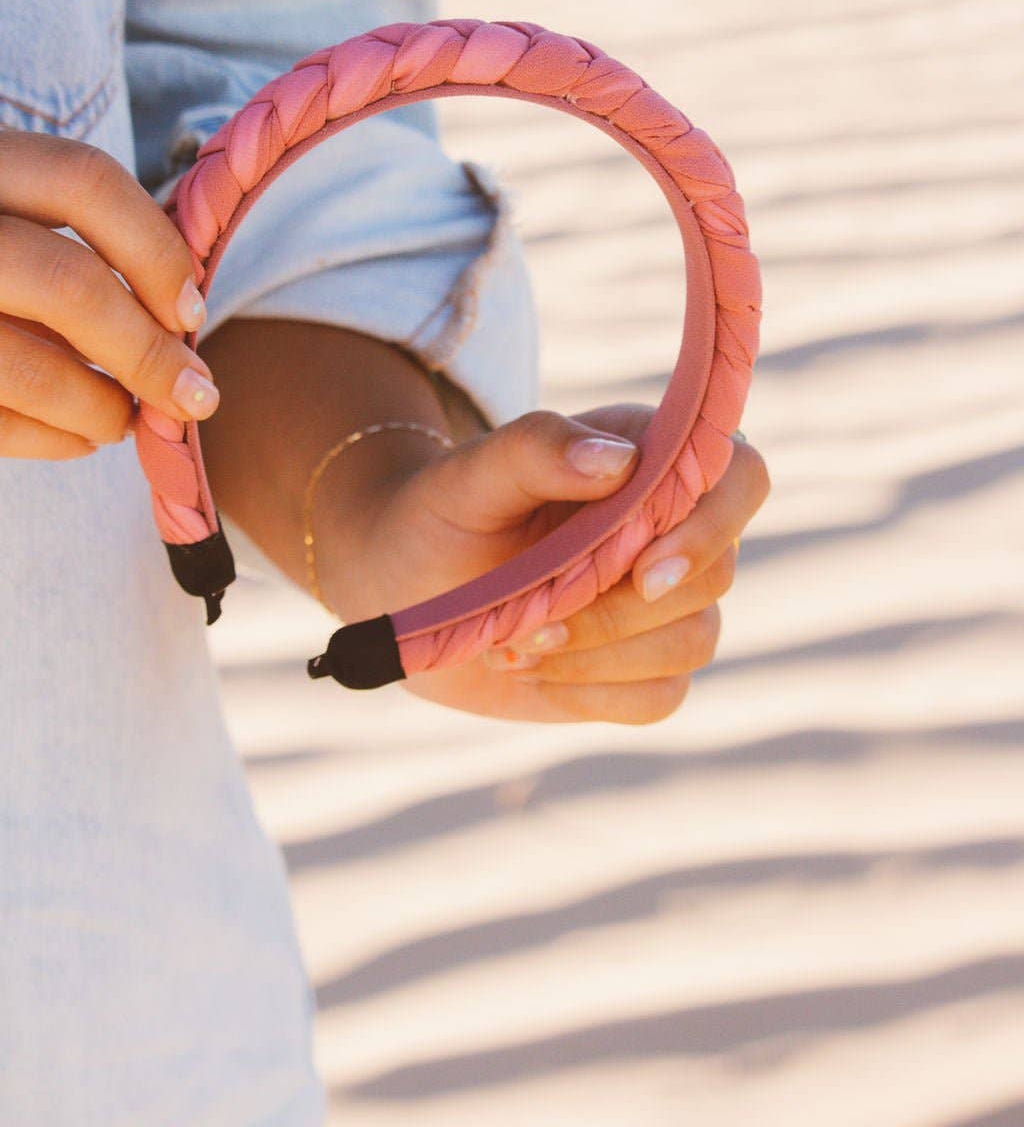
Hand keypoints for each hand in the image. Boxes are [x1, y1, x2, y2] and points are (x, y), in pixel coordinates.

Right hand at [0, 130, 220, 458]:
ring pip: (31, 368)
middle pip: (69, 283)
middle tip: (194, 395)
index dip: (154, 248)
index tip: (192, 310)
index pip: (84, 181)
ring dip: (103, 407)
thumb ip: (75, 238)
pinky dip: (53, 438)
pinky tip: (80, 438)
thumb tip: (179, 316)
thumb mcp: (6, 212)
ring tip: (127, 419)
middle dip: (148, 352)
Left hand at [321, 404, 769, 724]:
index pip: (739, 477)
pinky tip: (534, 669)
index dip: (714, 525)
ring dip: (604, 654)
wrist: (402, 587)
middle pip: (717, 573)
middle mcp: (669, 530)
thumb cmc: (439, 513)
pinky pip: (662, 696)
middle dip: (624, 608)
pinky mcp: (638, 666)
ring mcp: (661, 603)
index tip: (641, 566)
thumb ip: (538, 448)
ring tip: (517, 643)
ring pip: (695, 642)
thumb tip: (616, 460)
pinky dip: (596, 694)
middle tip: (534, 616)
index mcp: (648, 460)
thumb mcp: (469, 473)